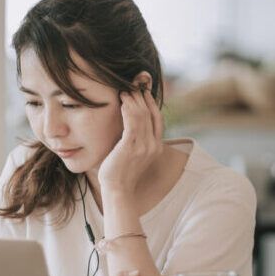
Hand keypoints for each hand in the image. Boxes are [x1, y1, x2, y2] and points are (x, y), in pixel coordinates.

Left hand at [97, 73, 164, 200]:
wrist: (117, 190)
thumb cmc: (121, 172)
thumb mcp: (133, 154)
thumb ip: (136, 139)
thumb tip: (129, 123)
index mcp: (156, 147)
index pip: (157, 118)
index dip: (150, 102)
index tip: (142, 91)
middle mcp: (153, 145)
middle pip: (150, 113)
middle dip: (141, 97)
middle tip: (131, 85)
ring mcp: (144, 146)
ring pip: (142, 115)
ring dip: (133, 100)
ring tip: (124, 91)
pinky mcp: (131, 147)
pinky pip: (132, 122)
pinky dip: (128, 109)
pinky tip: (122, 102)